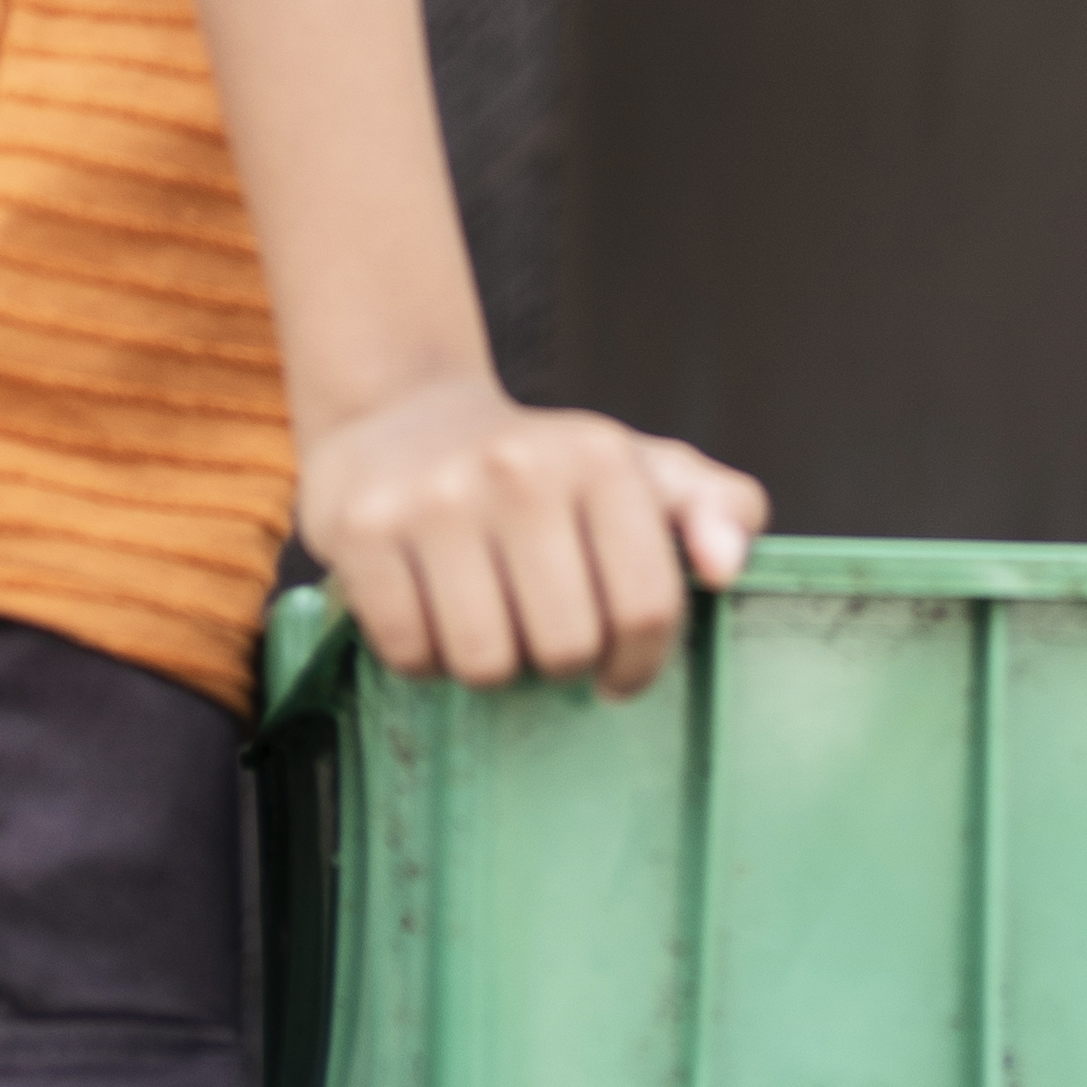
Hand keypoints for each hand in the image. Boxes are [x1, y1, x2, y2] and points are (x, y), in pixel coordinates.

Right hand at [298, 371, 766, 699]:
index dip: (641, 664)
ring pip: (485, 662)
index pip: (647, 608)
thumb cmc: (544, 469)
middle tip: (543, 630)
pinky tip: (432, 610)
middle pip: (565, 648)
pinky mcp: (360, 530)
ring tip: (489, 619)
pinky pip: (410, 654)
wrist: (402, 416)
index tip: (620, 670)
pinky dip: (424, 656)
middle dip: (561, 661)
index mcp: (601, 456)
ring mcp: (433, 498)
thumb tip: (725, 567)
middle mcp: (518, 468)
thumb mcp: (640, 472)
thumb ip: (716, 509)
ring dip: (491, 665)